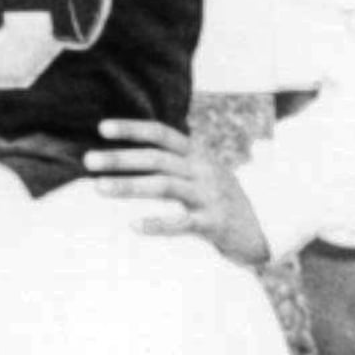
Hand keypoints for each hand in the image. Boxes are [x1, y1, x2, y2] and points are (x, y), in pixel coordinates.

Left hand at [88, 116, 270, 268]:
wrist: (265, 226)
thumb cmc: (219, 198)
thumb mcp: (201, 172)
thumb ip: (173, 162)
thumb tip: (127, 156)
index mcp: (197, 154)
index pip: (162, 134)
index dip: (133, 128)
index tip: (102, 128)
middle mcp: (203, 170)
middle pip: (157, 159)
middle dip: (121, 158)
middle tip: (88, 161)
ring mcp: (209, 196)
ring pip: (165, 186)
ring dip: (130, 185)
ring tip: (100, 187)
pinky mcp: (214, 223)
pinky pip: (183, 222)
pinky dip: (158, 223)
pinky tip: (134, 225)